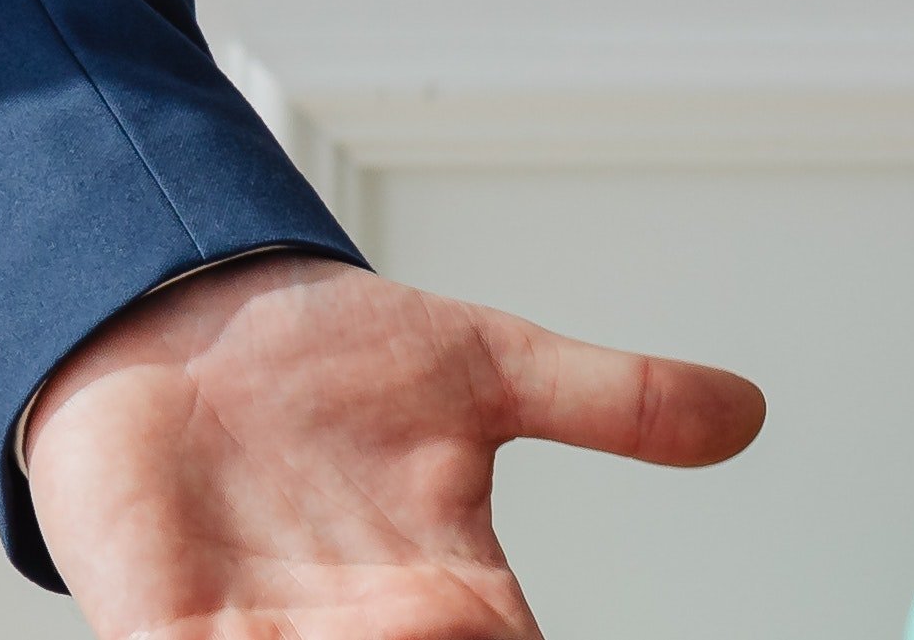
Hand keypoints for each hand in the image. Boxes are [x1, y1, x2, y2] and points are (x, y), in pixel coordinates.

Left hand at [17, 255, 762, 635]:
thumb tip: (746, 409)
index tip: (502, 637)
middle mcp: (367, 638)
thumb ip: (610, 400)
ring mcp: (268, 639)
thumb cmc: (319, 353)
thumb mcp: (482, 364)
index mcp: (456, 606)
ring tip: (364, 638)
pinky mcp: (167, 625)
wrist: (170, 306)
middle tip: (435, 632)